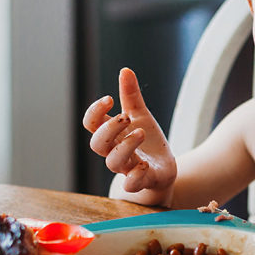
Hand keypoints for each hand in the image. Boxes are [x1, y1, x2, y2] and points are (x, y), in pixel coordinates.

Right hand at [82, 68, 176, 197]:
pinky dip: (135, 176)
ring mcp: (128, 168)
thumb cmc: (147, 143)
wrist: (163, 169)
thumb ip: (131, 96)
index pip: (91, 124)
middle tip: (125, 116)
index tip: (109, 99)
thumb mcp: (141, 116)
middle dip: (109, 129)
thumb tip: (125, 70)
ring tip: (140, 132)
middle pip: (97, 144)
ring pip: (113, 162)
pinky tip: (144, 164)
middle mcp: (115, 152)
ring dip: (125, 146)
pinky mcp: (143, 180)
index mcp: (112, 135)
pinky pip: (131, 184)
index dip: (94, 112)